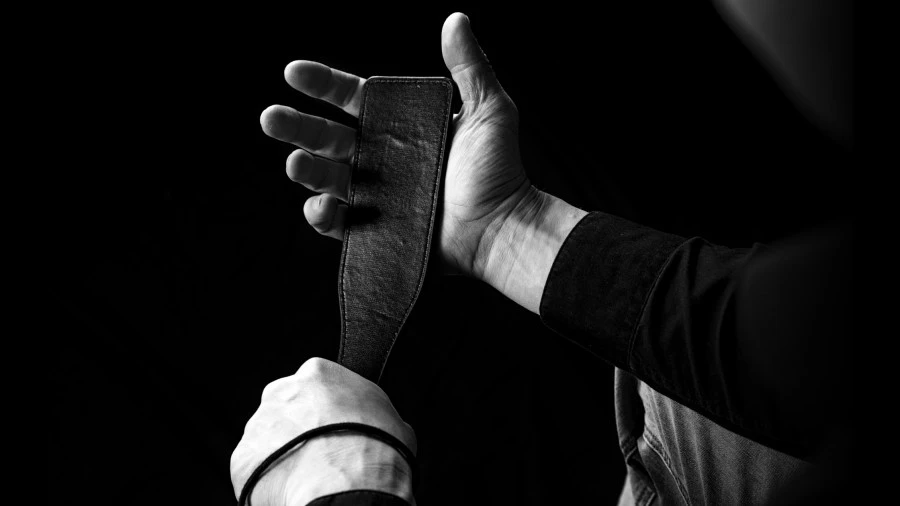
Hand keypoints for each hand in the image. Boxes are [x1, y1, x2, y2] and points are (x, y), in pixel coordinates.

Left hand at [230, 358, 416, 505]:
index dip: (326, 411)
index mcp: (319, 373)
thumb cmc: (377, 452)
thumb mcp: (393, 418)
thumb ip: (370, 410)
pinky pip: (253, 468)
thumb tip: (374, 423)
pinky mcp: (242, 458)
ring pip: (267, 438)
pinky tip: (291, 489)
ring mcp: (259, 424)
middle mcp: (283, 392)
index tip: (333, 428)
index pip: (316, 385)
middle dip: (298, 429)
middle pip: (286, 408)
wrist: (350, 489)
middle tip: (319, 454)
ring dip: (280, 454)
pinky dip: (267, 480)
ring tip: (307, 477)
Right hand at [259, 12, 527, 277]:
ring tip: (294, 163)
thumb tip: (455, 19)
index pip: (352, 99)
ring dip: (306, 170)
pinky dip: (323, 216)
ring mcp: (377, 195)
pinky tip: (321, 206)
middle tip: (270, 118)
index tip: (293, 72)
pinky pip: (340, 224)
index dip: (322, 85)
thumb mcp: (487, 109)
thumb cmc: (500, 169)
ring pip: (327, 179)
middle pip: (328, 138)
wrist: (504, 227)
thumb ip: (468, 66)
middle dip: (297, 127)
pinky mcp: (378, 231)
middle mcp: (383, 158)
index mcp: (400, 126)